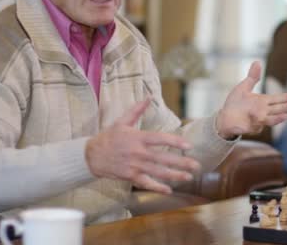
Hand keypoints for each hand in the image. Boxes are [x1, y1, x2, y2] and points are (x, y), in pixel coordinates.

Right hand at [85, 99, 200, 193]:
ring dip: (174, 175)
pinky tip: (169, 190)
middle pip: (163, 158)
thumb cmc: (109, 137)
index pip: (160, 139)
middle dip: (181, 162)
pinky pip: (146, 183)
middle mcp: (138, 153)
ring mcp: (134, 166)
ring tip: (188, 177)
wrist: (91, 156)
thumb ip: (137, 109)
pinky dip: (157, 187)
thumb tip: (148, 96)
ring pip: (158, 172)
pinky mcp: (130, 176)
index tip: (189, 146)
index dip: (175, 142)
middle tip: (196, 165)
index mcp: (137, 138)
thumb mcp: (122, 121)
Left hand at [216, 61, 286, 137]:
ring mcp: (257, 121)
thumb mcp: (244, 87)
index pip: (277, 99)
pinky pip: (254, 126)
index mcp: (263, 101)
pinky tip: (259, 120)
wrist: (224, 117)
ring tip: (286, 116)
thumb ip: (252, 77)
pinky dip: (256, 124)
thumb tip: (257, 61)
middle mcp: (263, 111)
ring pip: (270, 120)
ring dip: (278, 118)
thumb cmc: (235, 103)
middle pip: (277, 109)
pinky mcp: (250, 128)